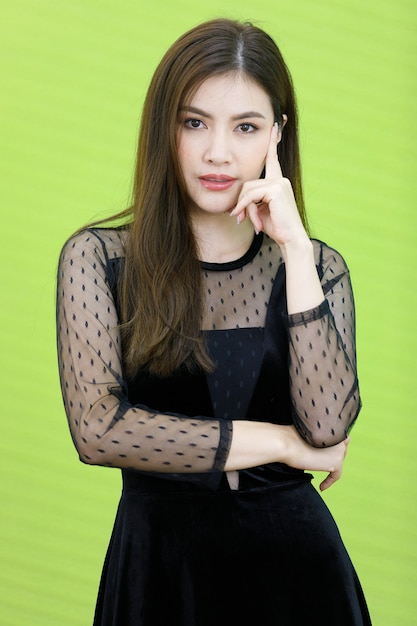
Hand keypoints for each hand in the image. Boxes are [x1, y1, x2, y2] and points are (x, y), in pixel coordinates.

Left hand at [230, 124, 306, 245]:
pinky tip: (246, 219)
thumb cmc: (276, 227)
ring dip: (243, 208)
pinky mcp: (276, 189)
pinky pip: (251, 195)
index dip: (272, 142)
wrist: (290, 239)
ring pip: (248, 190)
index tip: (275, 125)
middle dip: (241, 202)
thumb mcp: (260, 212)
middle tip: (239, 218)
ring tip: (245, 221)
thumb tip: (234, 206)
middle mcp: (280, 179)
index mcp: (277, 182)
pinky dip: (245, 207)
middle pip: (248, 183)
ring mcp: (279, 183)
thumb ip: (250, 202)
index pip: (272, 159)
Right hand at [283, 426, 349, 490]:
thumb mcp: (308, 431)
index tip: (328, 450)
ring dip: (332, 466)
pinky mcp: (336, 463)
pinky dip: (329, 481)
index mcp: (332, 427)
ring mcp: (339, 450)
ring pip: (340, 460)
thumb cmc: (291, 436)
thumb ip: (318, 436)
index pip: (341, 436)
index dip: (335, 444)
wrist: (288, 444)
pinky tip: (321, 487)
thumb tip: (319, 446)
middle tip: (324, 462)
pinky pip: (336, 475)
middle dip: (335, 455)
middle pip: (342, 448)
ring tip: (322, 472)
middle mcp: (339, 437)